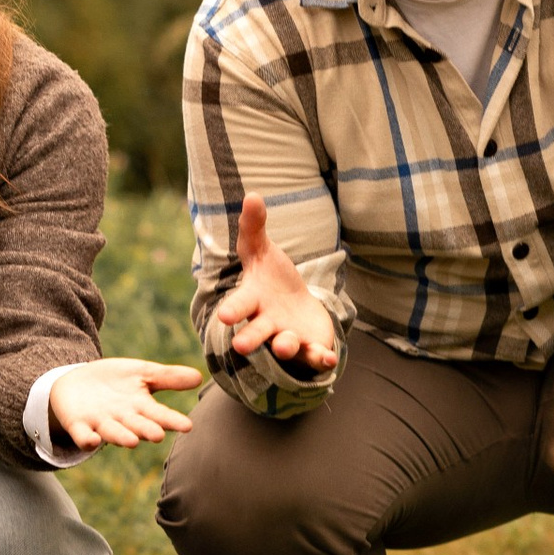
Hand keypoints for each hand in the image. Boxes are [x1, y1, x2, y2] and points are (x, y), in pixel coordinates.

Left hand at [46, 359, 203, 452]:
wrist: (77, 382)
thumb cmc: (116, 381)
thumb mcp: (142, 373)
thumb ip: (168, 377)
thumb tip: (199, 376)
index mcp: (141, 407)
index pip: (160, 415)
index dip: (172, 420)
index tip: (187, 426)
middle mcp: (123, 419)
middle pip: (137, 426)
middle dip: (146, 430)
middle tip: (157, 435)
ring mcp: (101, 423)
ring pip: (113, 432)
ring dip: (122, 437)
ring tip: (132, 441)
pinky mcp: (78, 424)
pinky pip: (83, 435)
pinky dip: (87, 439)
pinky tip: (93, 441)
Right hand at [212, 195, 340, 374]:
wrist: (295, 307)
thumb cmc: (271, 279)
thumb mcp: (262, 251)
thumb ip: (254, 228)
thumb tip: (253, 195)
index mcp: (252, 301)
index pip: (239, 305)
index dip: (233, 311)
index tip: (224, 317)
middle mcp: (265, 324)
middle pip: (256, 332)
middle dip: (250, 338)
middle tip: (241, 345)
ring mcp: (287, 338)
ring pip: (283, 346)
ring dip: (284, 346)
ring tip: (284, 344)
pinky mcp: (309, 348)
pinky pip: (314, 356)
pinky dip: (320, 358)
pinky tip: (329, 359)